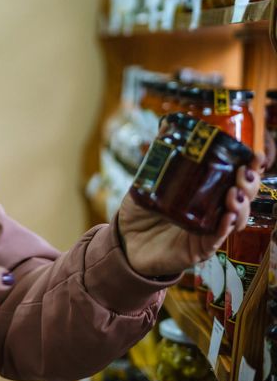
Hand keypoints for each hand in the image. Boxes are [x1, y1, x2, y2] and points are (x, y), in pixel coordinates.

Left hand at [117, 152, 264, 277]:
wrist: (125, 242)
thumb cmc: (140, 213)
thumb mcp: (146, 183)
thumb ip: (156, 163)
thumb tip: (163, 131)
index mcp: (206, 193)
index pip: (235, 179)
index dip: (250, 168)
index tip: (254, 155)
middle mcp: (212, 211)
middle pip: (244, 197)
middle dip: (249, 184)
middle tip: (243, 173)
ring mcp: (208, 231)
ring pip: (237, 218)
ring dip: (241, 205)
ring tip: (234, 194)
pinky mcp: (199, 249)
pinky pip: (216, 239)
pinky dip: (224, 228)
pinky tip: (227, 218)